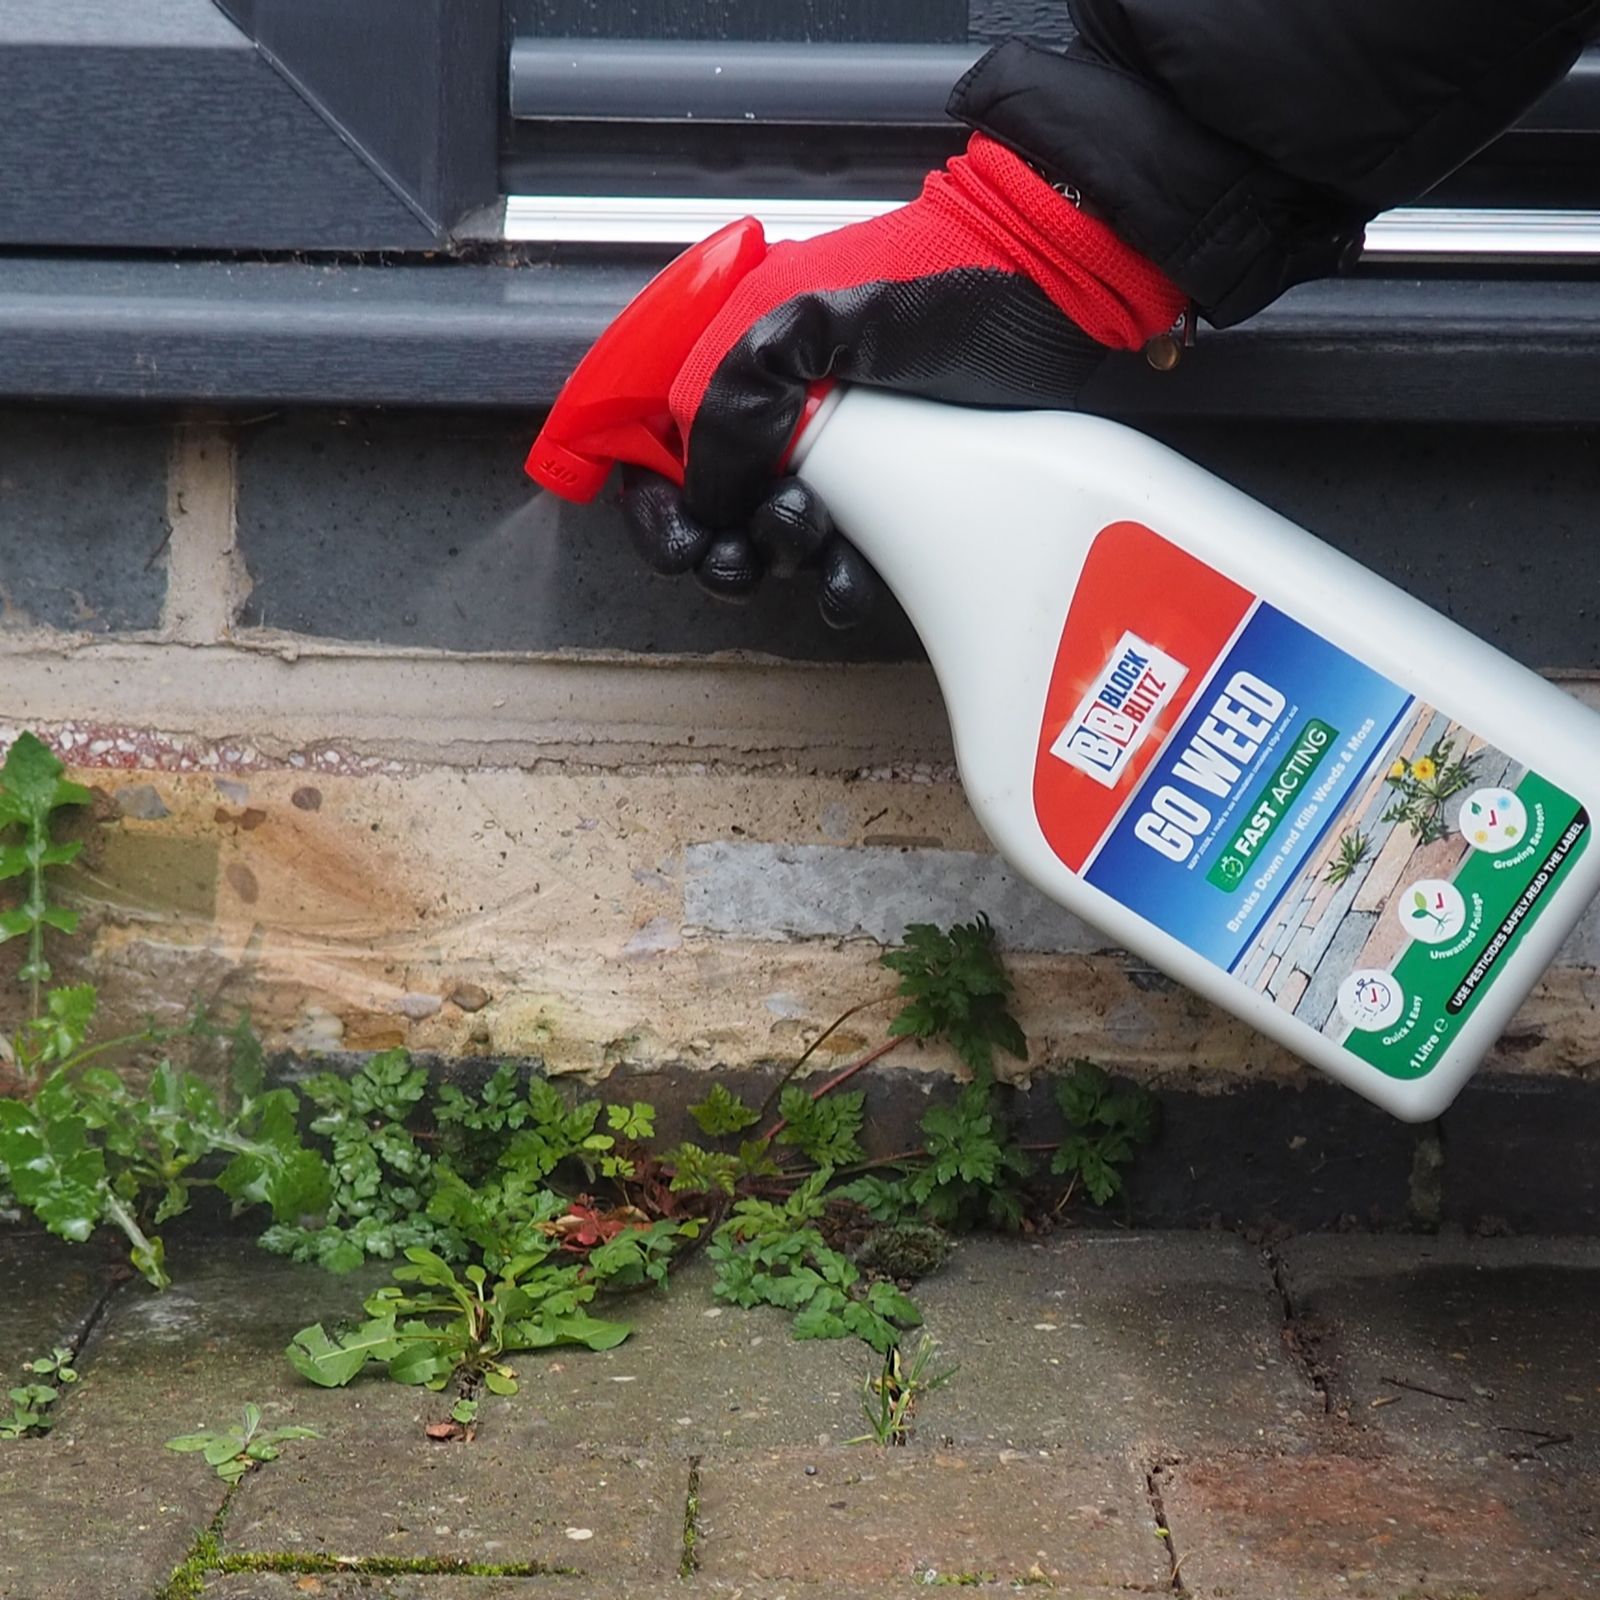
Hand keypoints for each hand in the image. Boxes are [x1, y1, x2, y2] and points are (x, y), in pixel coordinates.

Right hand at [620, 133, 1184, 627]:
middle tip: (746, 551)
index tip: (683, 535)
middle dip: (720, 544)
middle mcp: (781, 409)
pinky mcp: (892, 496)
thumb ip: (736, 399)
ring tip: (810, 545)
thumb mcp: (819, 323)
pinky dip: (833, 586)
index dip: (656, 500)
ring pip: (773, 542)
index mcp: (742, 355)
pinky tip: (848, 583)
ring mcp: (838, 456)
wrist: (1066, 296)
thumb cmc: (954, 283)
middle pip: (711, 506)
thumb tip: (706, 494)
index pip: (658, 440)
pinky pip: (839, 561)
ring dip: (779, 563)